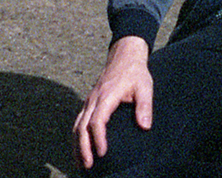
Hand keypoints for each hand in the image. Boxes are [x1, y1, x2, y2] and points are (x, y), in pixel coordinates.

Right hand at [74, 36, 153, 170]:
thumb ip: (144, 107)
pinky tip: (80, 147)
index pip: (97, 120)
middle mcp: (94, 99)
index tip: (103, 153)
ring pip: (77, 124)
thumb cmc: (135, 73)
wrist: (124, 56)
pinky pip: (79, 120)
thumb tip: (144, 126)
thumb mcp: (145, 87)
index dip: (98, 138)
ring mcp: (89, 100)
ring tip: (80, 162)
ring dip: (77, 144)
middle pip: (82, 125)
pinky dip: (77, 135)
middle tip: (87, 165)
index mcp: (106, 96)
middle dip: (83, 147)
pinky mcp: (90, 102)